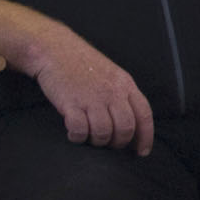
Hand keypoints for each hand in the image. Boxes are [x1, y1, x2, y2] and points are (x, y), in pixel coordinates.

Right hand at [28, 32, 152, 155]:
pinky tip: (73, 133)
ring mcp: (91, 97)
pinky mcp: (70, 102)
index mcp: (124, 84)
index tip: (141, 151)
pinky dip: (78, 137)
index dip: (145, 137)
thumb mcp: (111, 73)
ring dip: (97, 141)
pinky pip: (80, 130)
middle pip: (125, 129)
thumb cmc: (81, 63)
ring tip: (88, 135)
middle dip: (118, 143)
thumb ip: (123, 94)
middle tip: (107, 143)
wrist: (53, 48)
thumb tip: (132, 122)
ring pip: (104, 133)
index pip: (144, 115)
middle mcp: (112, 92)